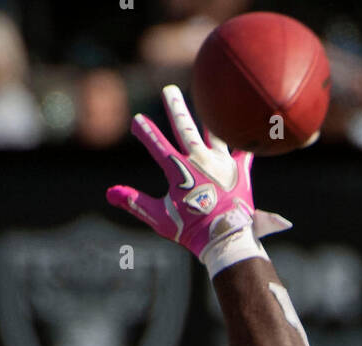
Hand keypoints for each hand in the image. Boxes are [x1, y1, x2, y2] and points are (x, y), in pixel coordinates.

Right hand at [106, 84, 290, 275]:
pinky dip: (246, 139)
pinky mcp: (240, 171)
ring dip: (208, 118)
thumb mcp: (159, 218)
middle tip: (169, 90)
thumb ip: (135, 202)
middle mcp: (200, 160)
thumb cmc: (190, 231)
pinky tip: (251, 125)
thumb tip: (110, 193)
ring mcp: (222, 163)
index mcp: (179, 170)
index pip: (157, 145)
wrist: (225, 239)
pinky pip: (245, 150)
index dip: (146, 132)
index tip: (137, 120)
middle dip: (175, 107)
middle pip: (185, 127)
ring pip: (213, 133)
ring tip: (208, 101)